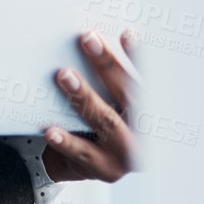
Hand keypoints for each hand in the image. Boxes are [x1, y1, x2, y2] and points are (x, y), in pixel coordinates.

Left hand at [42, 29, 138, 183]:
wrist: (89, 162)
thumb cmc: (103, 117)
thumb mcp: (113, 98)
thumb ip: (110, 78)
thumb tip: (92, 39)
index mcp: (153, 110)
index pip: (148, 79)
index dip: (139, 58)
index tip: (128, 34)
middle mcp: (146, 133)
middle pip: (127, 95)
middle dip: (107, 66)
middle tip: (88, 40)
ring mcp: (127, 153)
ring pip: (105, 121)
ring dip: (84, 97)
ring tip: (65, 75)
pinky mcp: (105, 170)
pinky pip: (82, 152)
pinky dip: (66, 140)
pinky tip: (51, 129)